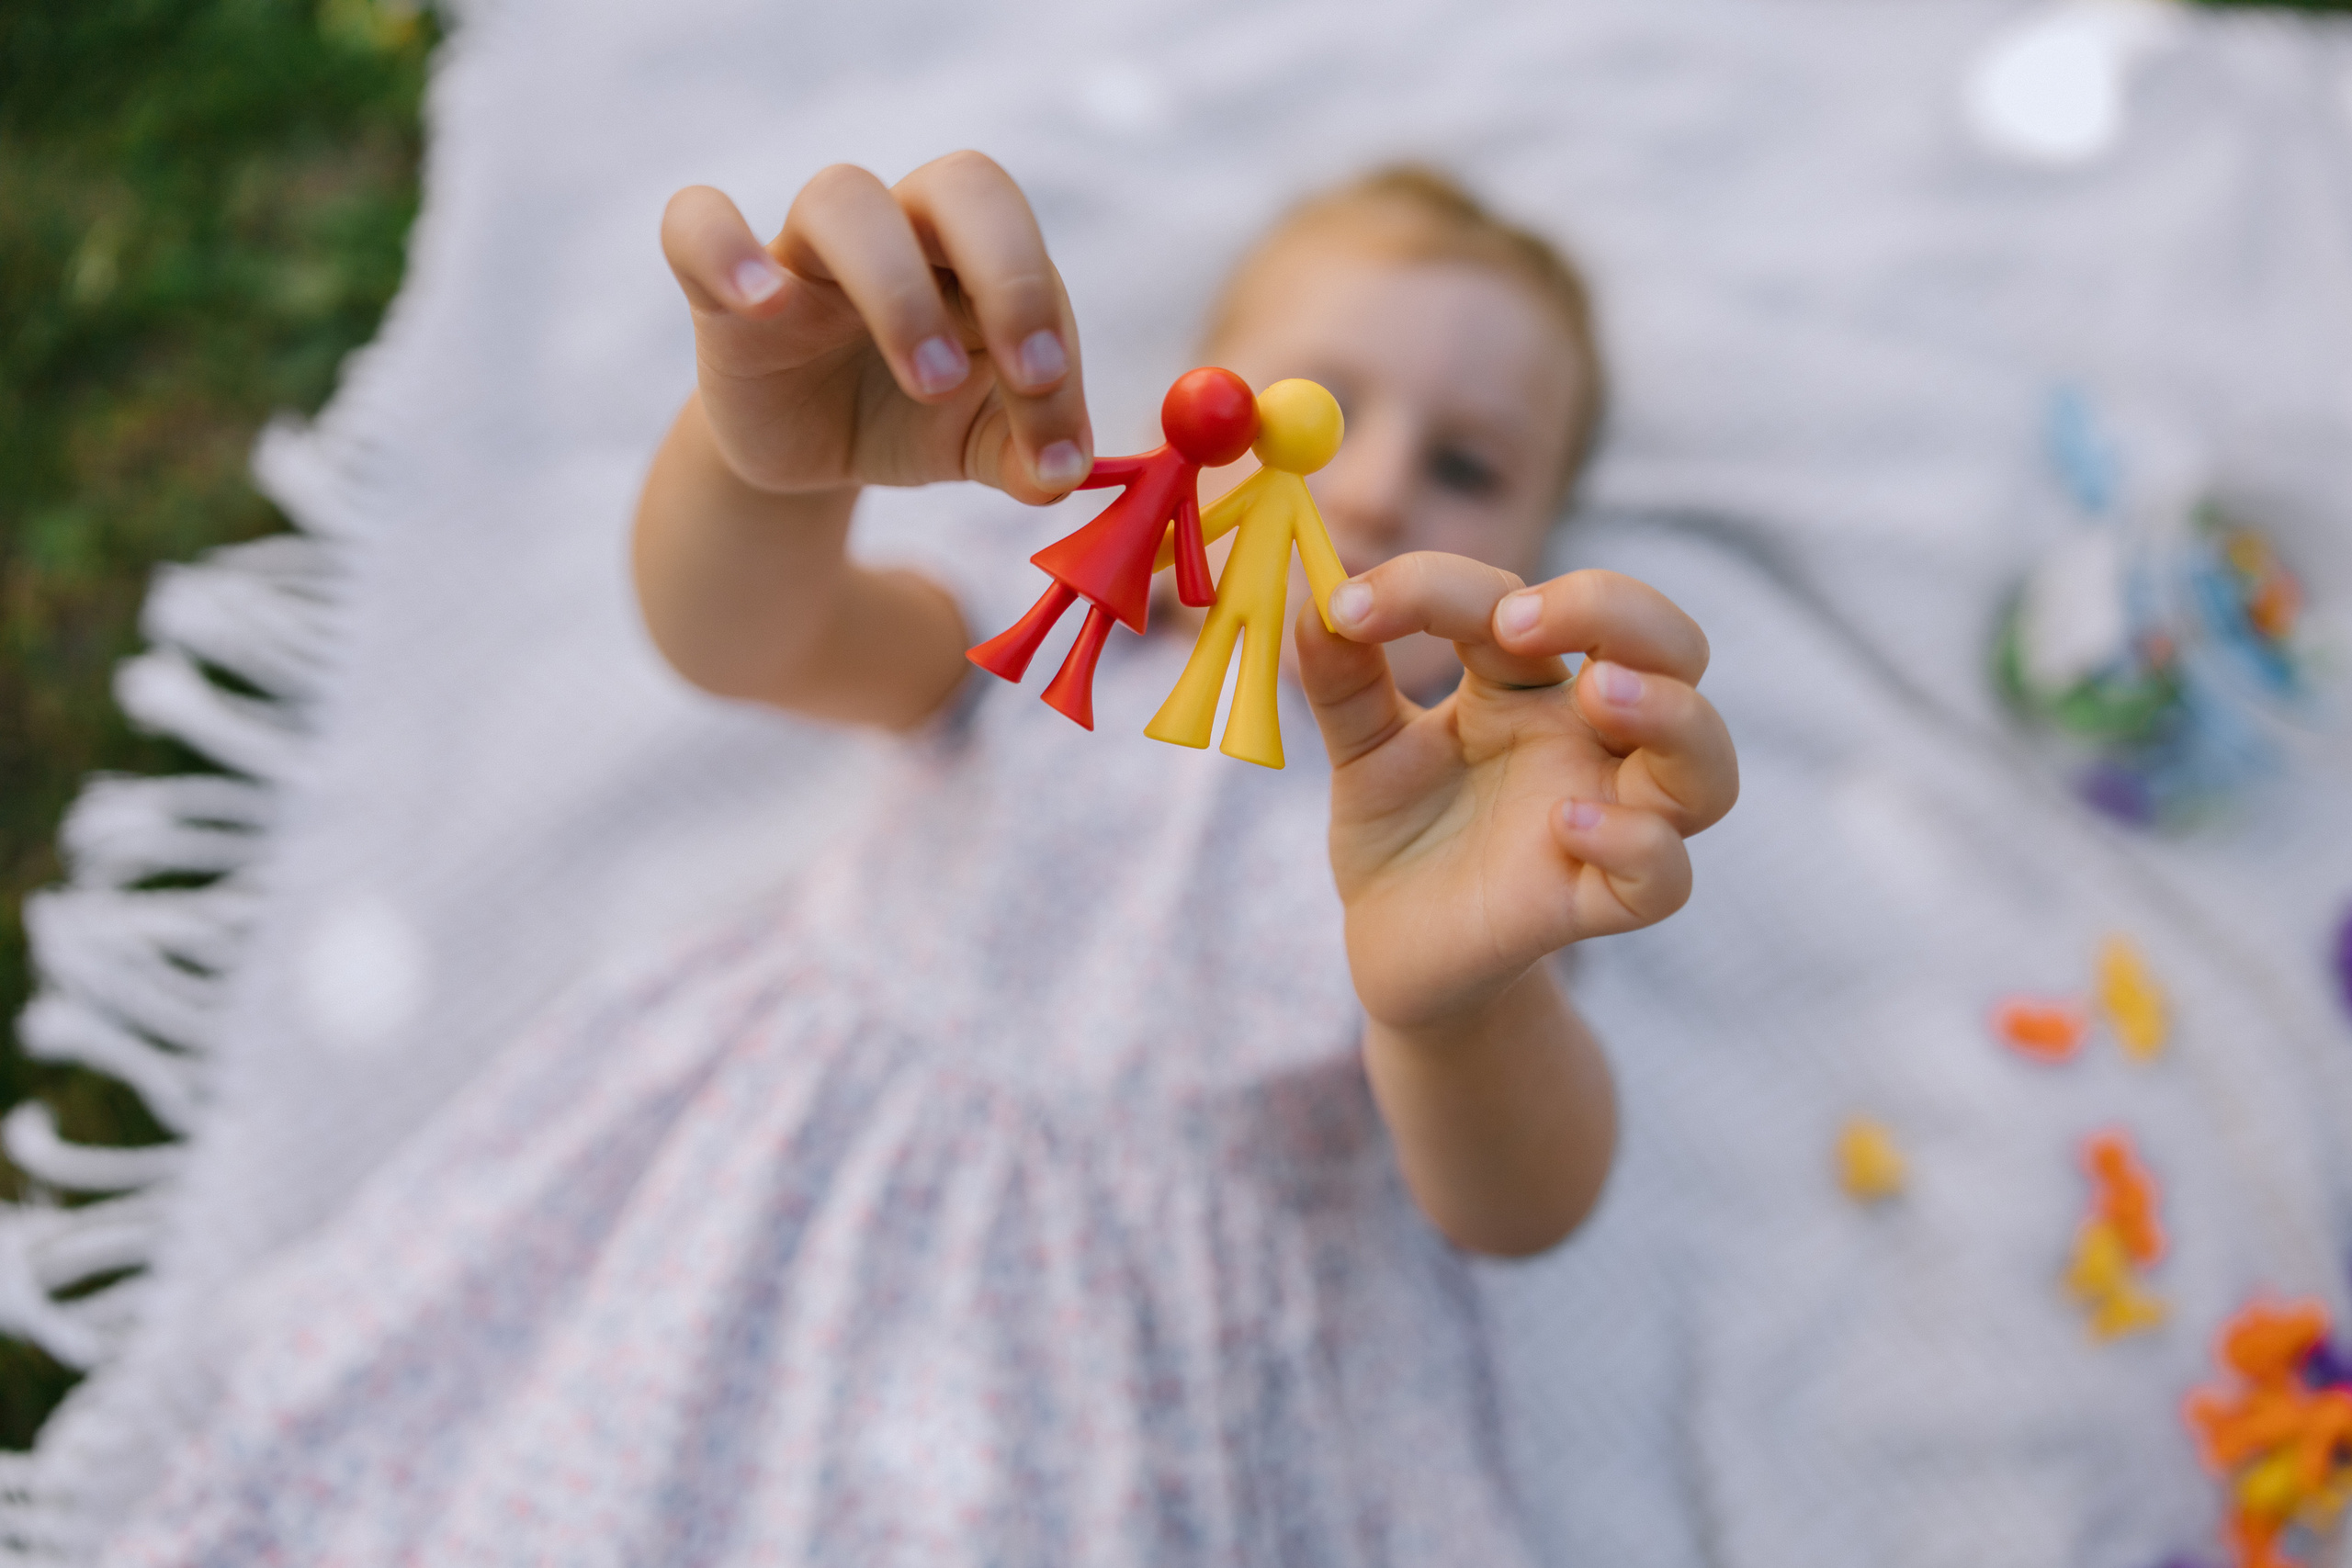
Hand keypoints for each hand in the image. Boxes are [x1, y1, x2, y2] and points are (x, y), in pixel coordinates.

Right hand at [659, 151, 1092, 503]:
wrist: (812, 456)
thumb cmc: (911, 418)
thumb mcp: (980, 445)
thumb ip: (1029, 455)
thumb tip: (1061, 473)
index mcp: (974, 255)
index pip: (1028, 253)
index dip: (1053, 326)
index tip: (1055, 425)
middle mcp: (901, 230)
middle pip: (960, 183)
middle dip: (1009, 275)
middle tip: (1028, 376)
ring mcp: (807, 251)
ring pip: (843, 199)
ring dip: (900, 289)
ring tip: (927, 381)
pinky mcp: (721, 290)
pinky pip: (696, 226)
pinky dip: (723, 249)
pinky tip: (763, 304)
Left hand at [1299, 555, 1737, 1032]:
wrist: (1393, 946)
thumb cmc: (1399, 831)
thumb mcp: (1361, 746)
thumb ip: (1342, 678)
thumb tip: (1319, 602)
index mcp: (1532, 686)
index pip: (1527, 602)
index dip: (1444, 587)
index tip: (1354, 607)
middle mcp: (1588, 742)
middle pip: (1673, 649)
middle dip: (1618, 610)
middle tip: (1519, 618)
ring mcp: (1605, 819)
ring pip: (1707, 764)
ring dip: (1670, 713)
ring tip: (1597, 691)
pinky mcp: (1595, 903)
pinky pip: (1665, 876)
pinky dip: (1635, 843)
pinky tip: (1565, 827)